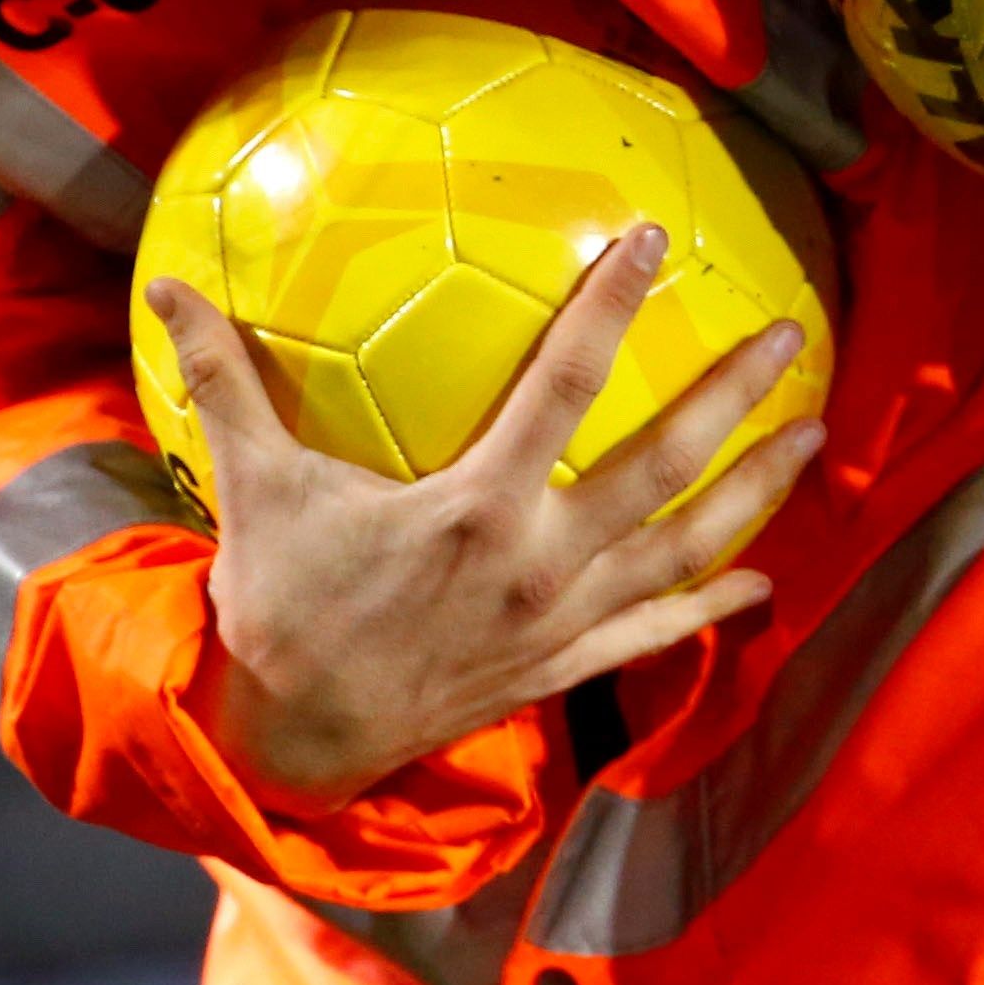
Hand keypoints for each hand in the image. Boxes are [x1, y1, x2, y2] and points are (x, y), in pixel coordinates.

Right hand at [150, 223, 823, 807]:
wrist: (290, 743)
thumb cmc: (278, 606)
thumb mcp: (253, 486)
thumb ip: (222, 381)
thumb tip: (169, 283)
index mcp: (478, 506)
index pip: (568, 383)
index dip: (614, 305)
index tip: (653, 241)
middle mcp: (541, 562)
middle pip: (664, 468)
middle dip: (736, 399)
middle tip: (794, 338)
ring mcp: (562, 623)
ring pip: (685, 551)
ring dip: (756, 494)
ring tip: (814, 439)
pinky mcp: (562, 670)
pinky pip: (657, 635)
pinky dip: (717, 607)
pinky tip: (767, 582)